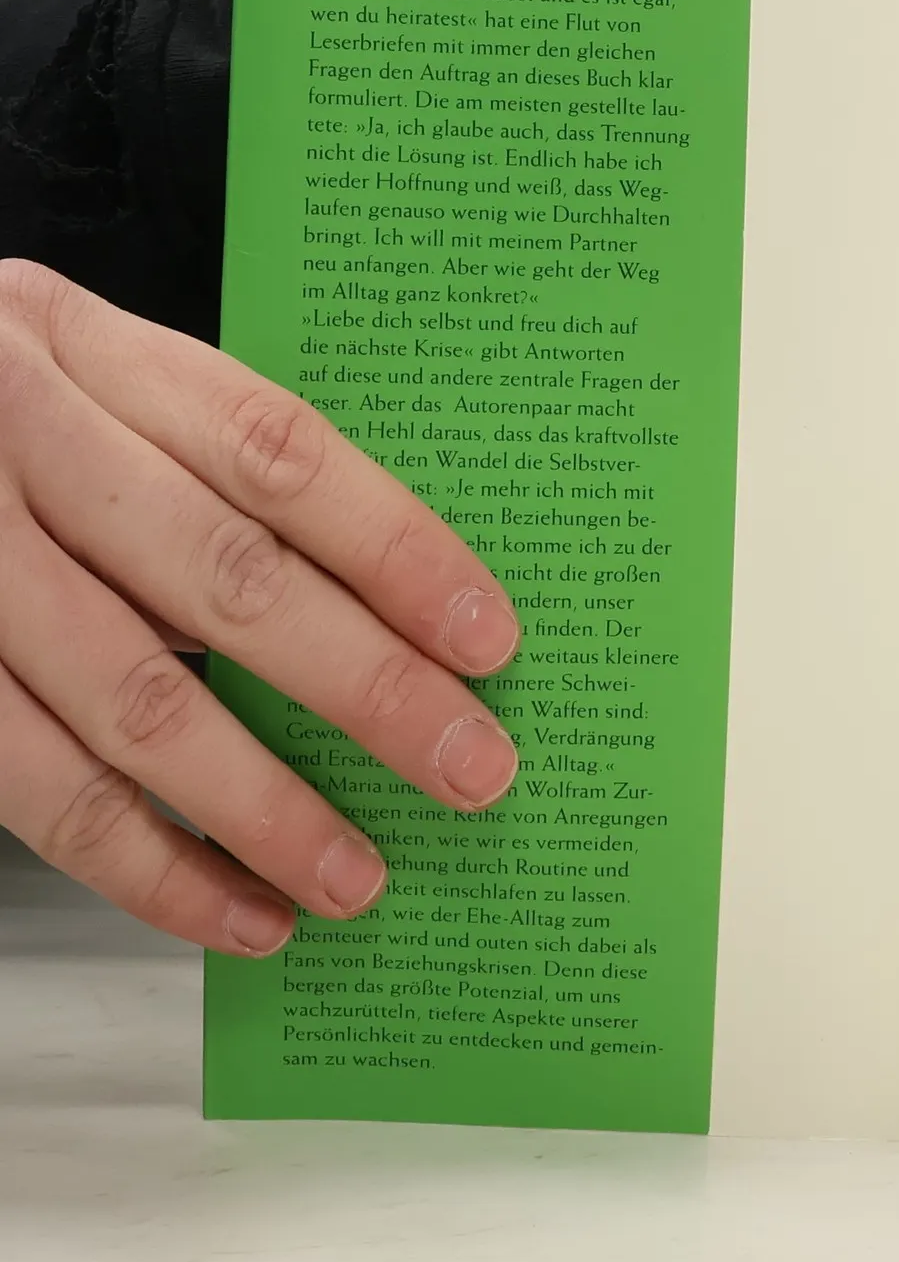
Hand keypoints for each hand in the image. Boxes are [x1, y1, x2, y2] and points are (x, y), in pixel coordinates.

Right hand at [0, 262, 522, 955]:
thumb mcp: (83, 381)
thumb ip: (202, 472)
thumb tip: (386, 614)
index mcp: (87, 351)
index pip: (276, 452)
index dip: (394, 549)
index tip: (489, 638)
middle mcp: (17, 441)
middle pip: (227, 579)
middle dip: (368, 689)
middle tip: (472, 770)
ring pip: (133, 701)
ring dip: (264, 809)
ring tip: (357, 878)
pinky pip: (37, 789)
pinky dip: (149, 868)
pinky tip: (240, 910)